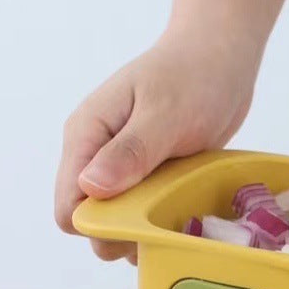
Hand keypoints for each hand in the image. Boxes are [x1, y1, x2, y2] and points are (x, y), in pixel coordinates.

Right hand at [55, 29, 258, 259]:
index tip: (138, 223)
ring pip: (119, 223)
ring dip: (147, 231)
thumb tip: (90, 187)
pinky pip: (144, 214)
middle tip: (165, 221)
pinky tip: (188, 210)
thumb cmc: (194, 75)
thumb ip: (130, 151)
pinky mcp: (146, 176)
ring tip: (181, 213)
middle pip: (91, 223)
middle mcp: (96, 156)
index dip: (97, 226)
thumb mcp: (164, 113)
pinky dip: (163, 221)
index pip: (68, 207)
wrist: (220, 54)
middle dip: (124, 233)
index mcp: (86, 136)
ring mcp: (121, 168)